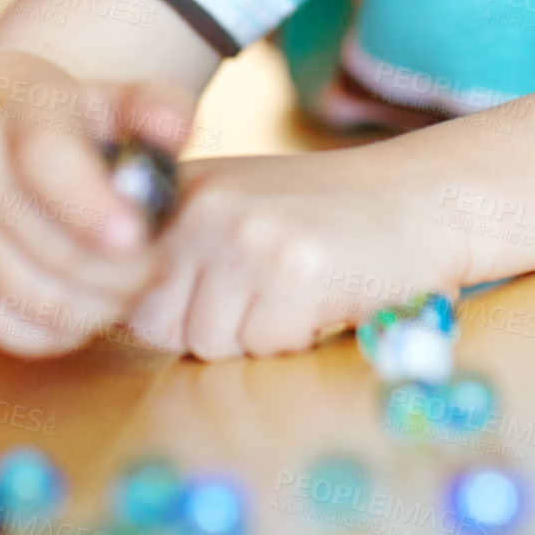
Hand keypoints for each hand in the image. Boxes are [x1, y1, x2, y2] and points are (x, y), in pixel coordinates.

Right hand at [0, 80, 193, 357]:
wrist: (7, 154)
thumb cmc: (82, 134)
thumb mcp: (121, 105)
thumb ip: (158, 108)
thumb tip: (175, 129)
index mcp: (19, 118)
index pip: (48, 162)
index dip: (90, 206)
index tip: (135, 237)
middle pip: (56, 249)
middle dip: (126, 271)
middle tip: (158, 264)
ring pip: (43, 300)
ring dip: (105, 306)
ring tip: (131, 283)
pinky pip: (23, 334)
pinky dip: (71, 331)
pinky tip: (92, 301)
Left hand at [125, 140, 461, 360]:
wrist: (422, 197)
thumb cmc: (327, 214)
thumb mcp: (238, 203)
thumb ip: (178, 247)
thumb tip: (112, 312)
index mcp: (182, 187)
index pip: (129, 287)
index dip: (173, 310)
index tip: (222, 295)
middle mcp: (204, 206)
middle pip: (161, 324)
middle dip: (211, 328)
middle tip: (269, 291)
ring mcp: (245, 236)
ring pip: (209, 342)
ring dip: (255, 336)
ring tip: (299, 289)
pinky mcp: (291, 272)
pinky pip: (263, 347)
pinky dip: (296, 338)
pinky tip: (326, 295)